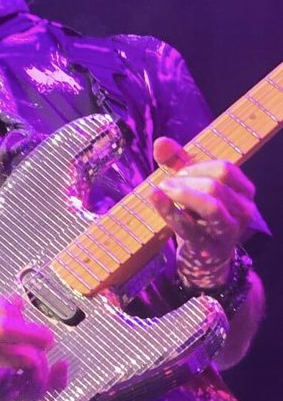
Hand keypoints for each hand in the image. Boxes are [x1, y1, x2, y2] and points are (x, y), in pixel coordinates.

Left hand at [150, 136, 255, 286]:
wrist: (204, 258)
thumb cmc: (199, 214)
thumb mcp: (192, 185)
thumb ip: (178, 162)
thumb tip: (160, 143)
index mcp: (244, 191)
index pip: (225, 168)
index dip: (197, 167)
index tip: (178, 174)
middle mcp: (244, 211)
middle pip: (217, 184)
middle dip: (187, 180)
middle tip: (167, 184)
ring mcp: (230, 231)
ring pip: (211, 205)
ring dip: (182, 193)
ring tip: (162, 190)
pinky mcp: (209, 248)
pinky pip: (189, 226)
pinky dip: (169, 210)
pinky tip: (155, 197)